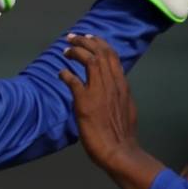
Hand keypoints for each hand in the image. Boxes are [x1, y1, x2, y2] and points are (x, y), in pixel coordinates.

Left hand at [59, 35, 164, 188]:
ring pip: (88, 60)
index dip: (100, 43)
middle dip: (85, 41)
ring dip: (75, 52)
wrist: (119, 151)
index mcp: (122, 85)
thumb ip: (120, 94)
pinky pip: (73, 80)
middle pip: (100, 52)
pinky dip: (66, 73)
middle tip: (73, 37)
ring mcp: (99, 91)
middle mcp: (112, 83)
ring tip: (66, 50)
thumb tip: (117, 90)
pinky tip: (60, 73)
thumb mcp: (127, 108)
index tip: (90, 38)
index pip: (112, 55)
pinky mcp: (85, 102)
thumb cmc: (123, 135)